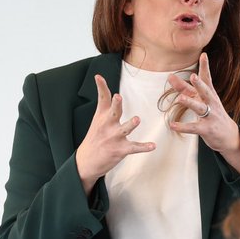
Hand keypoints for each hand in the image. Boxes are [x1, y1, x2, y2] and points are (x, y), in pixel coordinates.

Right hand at [75, 75, 155, 193]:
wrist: (86, 161)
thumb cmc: (95, 138)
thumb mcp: (97, 121)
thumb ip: (106, 107)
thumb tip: (113, 93)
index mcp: (102, 116)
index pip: (102, 99)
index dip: (101, 87)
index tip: (98, 76)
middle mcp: (107, 125)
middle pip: (113, 112)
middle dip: (116, 105)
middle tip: (118, 97)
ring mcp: (114, 137)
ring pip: (124, 129)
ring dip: (131, 124)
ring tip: (137, 119)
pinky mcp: (120, 150)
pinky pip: (134, 148)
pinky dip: (144, 147)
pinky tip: (153, 146)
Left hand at [166, 53, 239, 171]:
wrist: (229, 135)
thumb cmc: (212, 113)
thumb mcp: (200, 99)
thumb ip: (184, 88)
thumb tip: (170, 76)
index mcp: (210, 94)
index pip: (207, 78)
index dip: (205, 67)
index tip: (204, 55)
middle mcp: (212, 103)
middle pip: (206, 91)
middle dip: (200, 84)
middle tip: (193, 75)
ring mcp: (210, 116)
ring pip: (200, 108)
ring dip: (191, 103)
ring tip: (180, 99)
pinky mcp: (207, 129)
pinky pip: (194, 128)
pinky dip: (183, 127)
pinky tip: (173, 125)